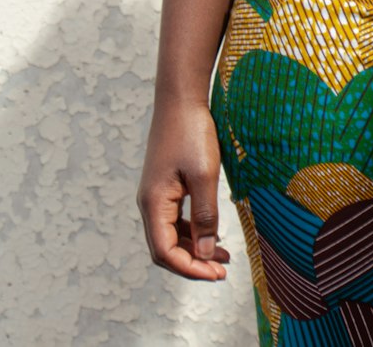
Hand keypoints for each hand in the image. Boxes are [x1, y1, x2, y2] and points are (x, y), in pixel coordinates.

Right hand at [137, 97, 230, 280]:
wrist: (180, 97)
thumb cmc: (192, 132)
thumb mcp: (205, 175)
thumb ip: (205, 216)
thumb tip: (206, 253)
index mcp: (153, 202)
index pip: (165, 252)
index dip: (190, 268)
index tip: (217, 275)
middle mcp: (149, 202)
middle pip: (165, 248)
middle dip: (193, 263)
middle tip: (223, 271)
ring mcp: (155, 194)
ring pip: (170, 235)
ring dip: (194, 249)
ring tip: (224, 257)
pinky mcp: (164, 185)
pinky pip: (175, 219)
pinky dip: (193, 231)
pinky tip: (212, 232)